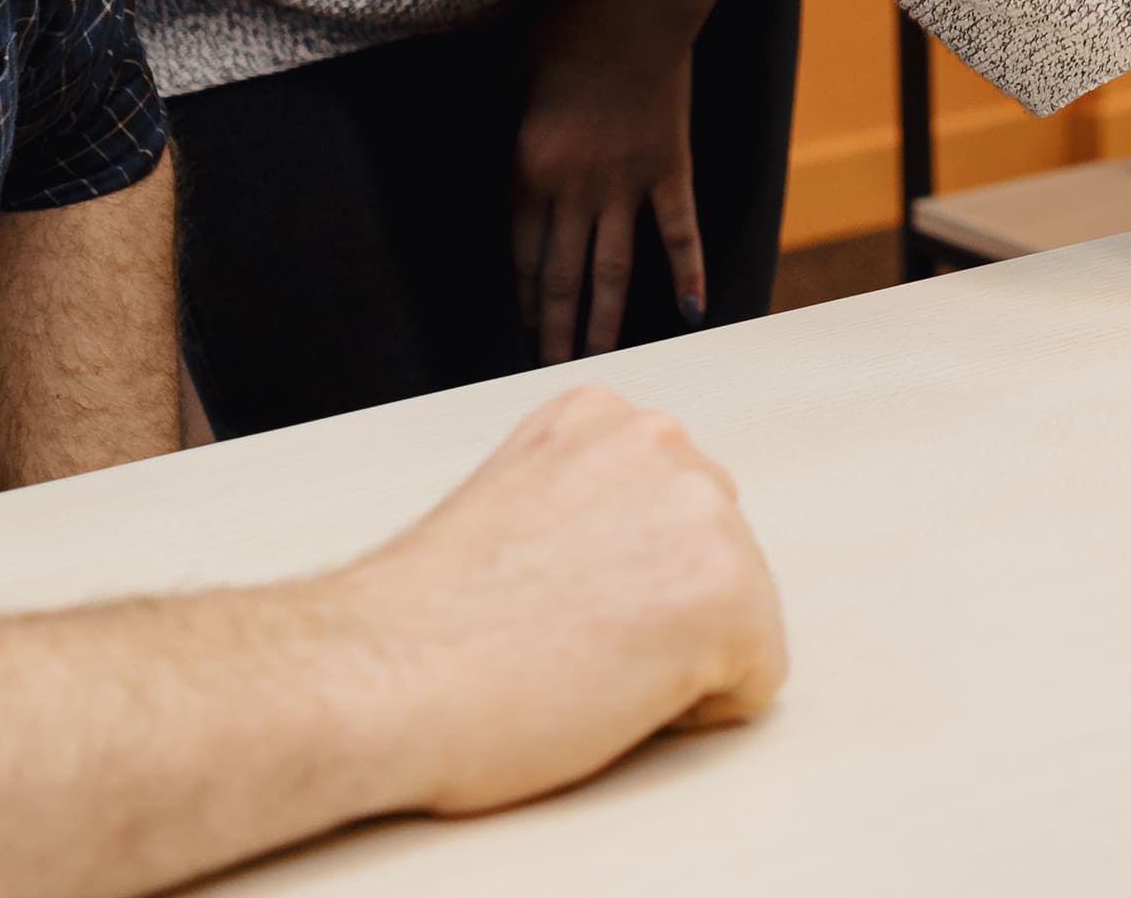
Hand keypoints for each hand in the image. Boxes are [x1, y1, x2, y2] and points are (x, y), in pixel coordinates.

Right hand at [330, 384, 788, 815]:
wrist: (377, 674)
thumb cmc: (422, 622)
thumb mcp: (515, 505)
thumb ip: (585, 506)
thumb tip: (629, 557)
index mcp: (604, 418)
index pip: (666, 514)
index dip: (616, 582)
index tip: (549, 600)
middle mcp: (664, 443)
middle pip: (713, 556)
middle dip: (657, 609)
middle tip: (563, 639)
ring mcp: (704, 514)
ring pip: (738, 616)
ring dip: (677, 655)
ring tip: (580, 662)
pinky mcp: (730, 598)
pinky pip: (754, 681)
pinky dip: (697, 712)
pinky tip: (612, 695)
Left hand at [512, 0, 722, 362]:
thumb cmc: (568, 21)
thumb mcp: (514, 71)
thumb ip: (509, 118)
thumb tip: (500, 145)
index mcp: (530, 168)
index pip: (523, 253)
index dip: (525, 297)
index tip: (524, 330)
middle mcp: (575, 188)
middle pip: (563, 275)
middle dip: (556, 327)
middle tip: (551, 367)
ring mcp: (627, 182)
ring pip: (614, 268)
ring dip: (606, 319)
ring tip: (600, 357)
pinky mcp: (670, 167)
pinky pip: (679, 231)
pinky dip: (688, 273)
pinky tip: (690, 313)